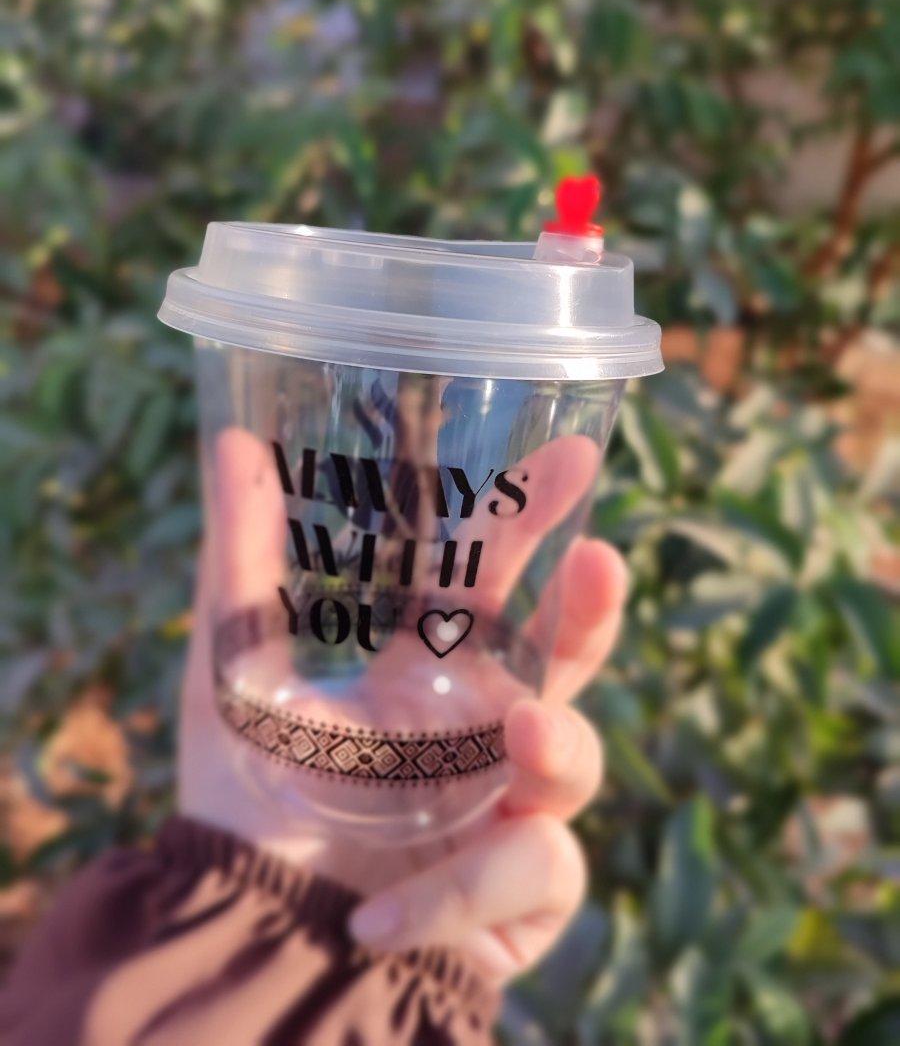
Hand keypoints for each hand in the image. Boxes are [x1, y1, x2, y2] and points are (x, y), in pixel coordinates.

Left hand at [179, 428, 626, 981]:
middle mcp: (482, 727)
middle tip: (599, 562)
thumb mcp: (237, 671)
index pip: (492, 584)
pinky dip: (454, 894)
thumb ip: (238, 560)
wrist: (247, 926)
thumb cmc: (248, 791)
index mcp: (427, 670)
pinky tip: (373, 915)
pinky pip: (530, 872)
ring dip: (558, 746)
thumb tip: (229, 441)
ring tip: (521, 733)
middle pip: (564, 656)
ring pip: (578, 760)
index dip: (531, 521)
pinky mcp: (525, 893)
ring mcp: (511, 806)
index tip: (569, 457)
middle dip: (590, 607)